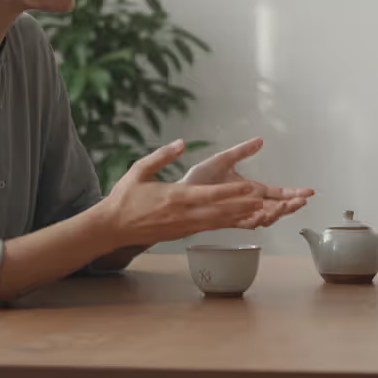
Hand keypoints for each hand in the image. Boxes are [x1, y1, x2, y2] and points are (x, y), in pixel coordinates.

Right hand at [102, 140, 267, 247]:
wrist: (112, 227)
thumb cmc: (125, 197)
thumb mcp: (139, 169)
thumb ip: (162, 155)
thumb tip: (182, 143)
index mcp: (173, 197)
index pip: (208, 195)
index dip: (231, 193)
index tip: (249, 188)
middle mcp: (182, 214)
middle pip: (218, 212)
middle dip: (243, 208)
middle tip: (265, 203)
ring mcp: (183, 227)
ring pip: (216, 222)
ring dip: (238, 217)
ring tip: (259, 213)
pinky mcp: (181, 234)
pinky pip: (208, 228)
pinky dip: (225, 225)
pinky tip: (238, 221)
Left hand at [182, 137, 314, 228]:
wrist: (179, 193)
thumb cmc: (198, 179)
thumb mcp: (223, 160)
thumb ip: (242, 151)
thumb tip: (260, 140)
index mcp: (251, 190)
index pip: (277, 193)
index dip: (293, 193)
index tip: (308, 192)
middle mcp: (248, 203)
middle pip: (276, 208)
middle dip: (290, 206)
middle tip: (300, 202)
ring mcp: (239, 213)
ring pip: (264, 217)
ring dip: (276, 213)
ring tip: (284, 206)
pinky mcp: (227, 220)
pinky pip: (246, 223)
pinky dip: (257, 219)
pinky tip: (264, 213)